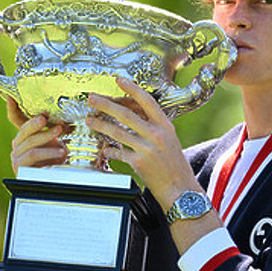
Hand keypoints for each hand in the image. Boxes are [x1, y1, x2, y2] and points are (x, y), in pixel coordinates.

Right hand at [7, 96, 67, 174]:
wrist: (49, 184)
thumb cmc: (52, 163)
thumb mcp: (54, 143)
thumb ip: (55, 131)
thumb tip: (65, 118)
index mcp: (24, 136)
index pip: (15, 118)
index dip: (12, 107)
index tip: (12, 96)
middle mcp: (17, 144)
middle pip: (23, 129)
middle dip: (36, 122)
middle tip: (47, 118)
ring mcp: (17, 156)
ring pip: (30, 142)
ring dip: (46, 136)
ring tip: (60, 133)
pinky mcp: (20, 167)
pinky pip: (33, 155)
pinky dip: (48, 152)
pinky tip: (61, 152)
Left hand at [85, 77, 198, 208]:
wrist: (181, 190)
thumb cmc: (175, 167)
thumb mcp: (170, 141)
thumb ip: (155, 127)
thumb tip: (135, 115)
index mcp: (166, 126)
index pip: (147, 101)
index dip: (132, 88)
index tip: (119, 80)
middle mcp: (157, 135)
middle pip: (126, 114)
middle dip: (106, 104)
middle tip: (92, 98)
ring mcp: (147, 148)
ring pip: (118, 131)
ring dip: (100, 125)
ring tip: (89, 120)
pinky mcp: (139, 162)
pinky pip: (118, 152)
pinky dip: (109, 150)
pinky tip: (104, 149)